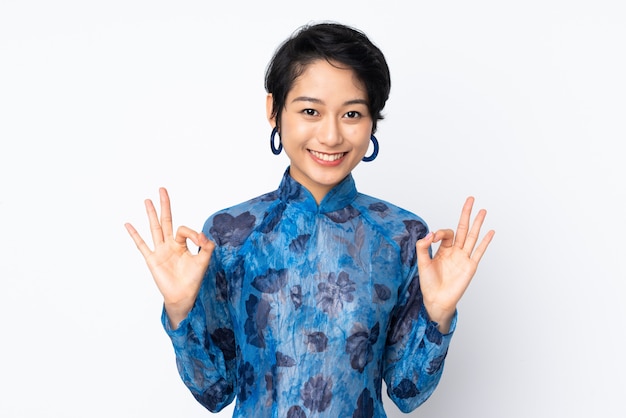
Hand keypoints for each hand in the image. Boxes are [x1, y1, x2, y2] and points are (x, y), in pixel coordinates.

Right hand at [125, 188, 213, 327]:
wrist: (183, 296)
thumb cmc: (193, 280)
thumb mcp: (204, 260)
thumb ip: (206, 246)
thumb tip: (203, 234)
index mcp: (182, 244)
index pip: (184, 230)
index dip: (193, 233)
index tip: (200, 241)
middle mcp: (169, 245)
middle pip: (166, 220)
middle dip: (165, 205)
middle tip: (162, 189)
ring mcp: (159, 251)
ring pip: (154, 228)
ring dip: (151, 214)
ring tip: (147, 200)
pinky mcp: (152, 259)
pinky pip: (141, 245)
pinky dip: (134, 234)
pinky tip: (128, 224)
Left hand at [415, 197, 494, 332]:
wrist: (436, 300)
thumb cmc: (429, 284)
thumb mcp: (422, 262)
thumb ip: (423, 247)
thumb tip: (430, 233)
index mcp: (443, 250)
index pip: (446, 233)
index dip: (440, 232)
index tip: (433, 237)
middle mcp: (455, 252)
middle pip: (462, 228)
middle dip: (466, 214)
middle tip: (470, 199)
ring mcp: (464, 258)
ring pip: (472, 236)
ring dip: (477, 223)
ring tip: (482, 210)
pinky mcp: (470, 266)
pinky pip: (479, 251)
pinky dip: (485, 241)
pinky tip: (490, 232)